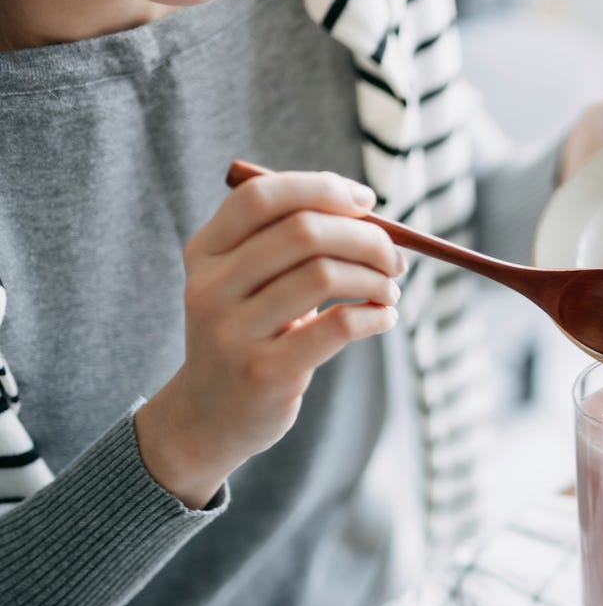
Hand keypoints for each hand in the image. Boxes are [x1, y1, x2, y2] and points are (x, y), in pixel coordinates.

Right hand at [136, 172, 404, 508]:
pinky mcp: (265, 373)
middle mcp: (210, 287)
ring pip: (323, 274)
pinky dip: (375, 315)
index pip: (263, 197)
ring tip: (390, 290)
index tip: (367, 200)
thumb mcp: (248, 283)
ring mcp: (233, 332)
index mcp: (205, 252)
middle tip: (394, 257)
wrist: (209, 416)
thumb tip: (367, 210)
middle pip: (303, 231)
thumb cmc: (250, 335)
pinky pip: (337, 326)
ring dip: (374, 277)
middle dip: (365, 237)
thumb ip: (290, 243)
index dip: (322, 188)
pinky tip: (385, 317)